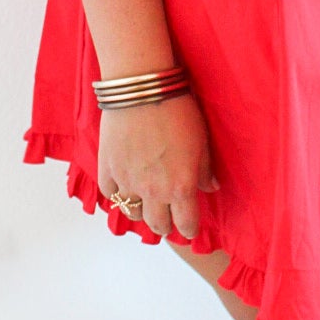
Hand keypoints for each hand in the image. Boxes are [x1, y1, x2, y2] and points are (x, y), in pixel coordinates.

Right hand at [97, 95, 218, 240]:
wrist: (142, 90)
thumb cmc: (178, 111)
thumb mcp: (201, 141)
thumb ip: (205, 170)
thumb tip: (211, 187)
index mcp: (181, 187)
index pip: (186, 225)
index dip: (190, 229)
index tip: (190, 228)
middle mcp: (153, 192)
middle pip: (159, 225)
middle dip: (166, 224)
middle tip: (169, 218)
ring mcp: (128, 183)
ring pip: (133, 214)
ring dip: (142, 212)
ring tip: (147, 203)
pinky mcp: (107, 169)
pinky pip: (111, 194)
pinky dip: (119, 194)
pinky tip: (125, 187)